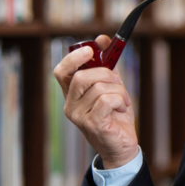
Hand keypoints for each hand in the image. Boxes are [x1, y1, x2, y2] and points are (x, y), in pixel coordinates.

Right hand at [53, 34, 138, 168]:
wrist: (122, 146)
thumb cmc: (115, 116)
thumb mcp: (112, 87)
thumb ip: (106, 65)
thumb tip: (102, 39)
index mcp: (71, 94)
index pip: (61, 71)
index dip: (74, 57)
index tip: (91, 49)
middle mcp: (70, 105)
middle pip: (82, 76)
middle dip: (106, 74)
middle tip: (118, 82)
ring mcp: (79, 116)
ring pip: (99, 87)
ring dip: (119, 90)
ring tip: (122, 101)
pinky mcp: (92, 124)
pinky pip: (107, 100)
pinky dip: (120, 100)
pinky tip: (122, 108)